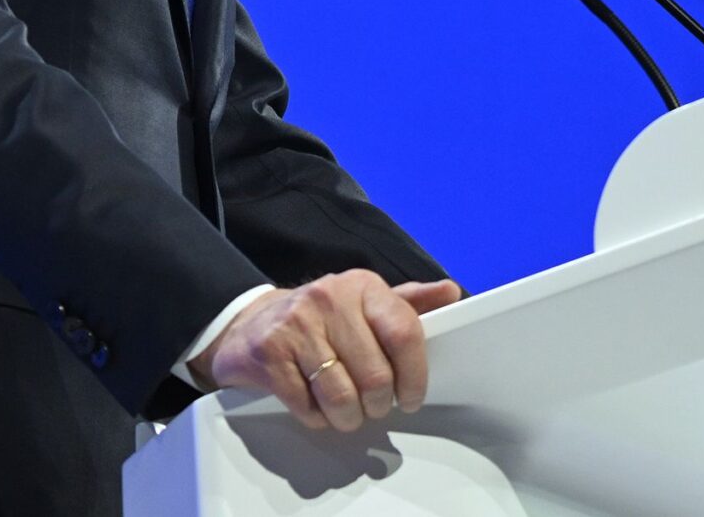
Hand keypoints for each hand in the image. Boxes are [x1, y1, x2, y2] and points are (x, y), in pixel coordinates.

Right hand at [190, 270, 464, 430]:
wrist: (252, 324)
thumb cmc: (322, 319)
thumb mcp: (365, 304)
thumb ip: (409, 303)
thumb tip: (451, 292)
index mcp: (363, 286)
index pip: (403, 333)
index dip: (415, 376)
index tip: (412, 397)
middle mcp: (329, 298)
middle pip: (375, 376)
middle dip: (378, 405)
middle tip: (373, 407)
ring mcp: (296, 325)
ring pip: (341, 396)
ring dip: (348, 418)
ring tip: (346, 412)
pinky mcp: (269, 353)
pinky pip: (306, 406)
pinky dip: (316, 418)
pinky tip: (315, 406)